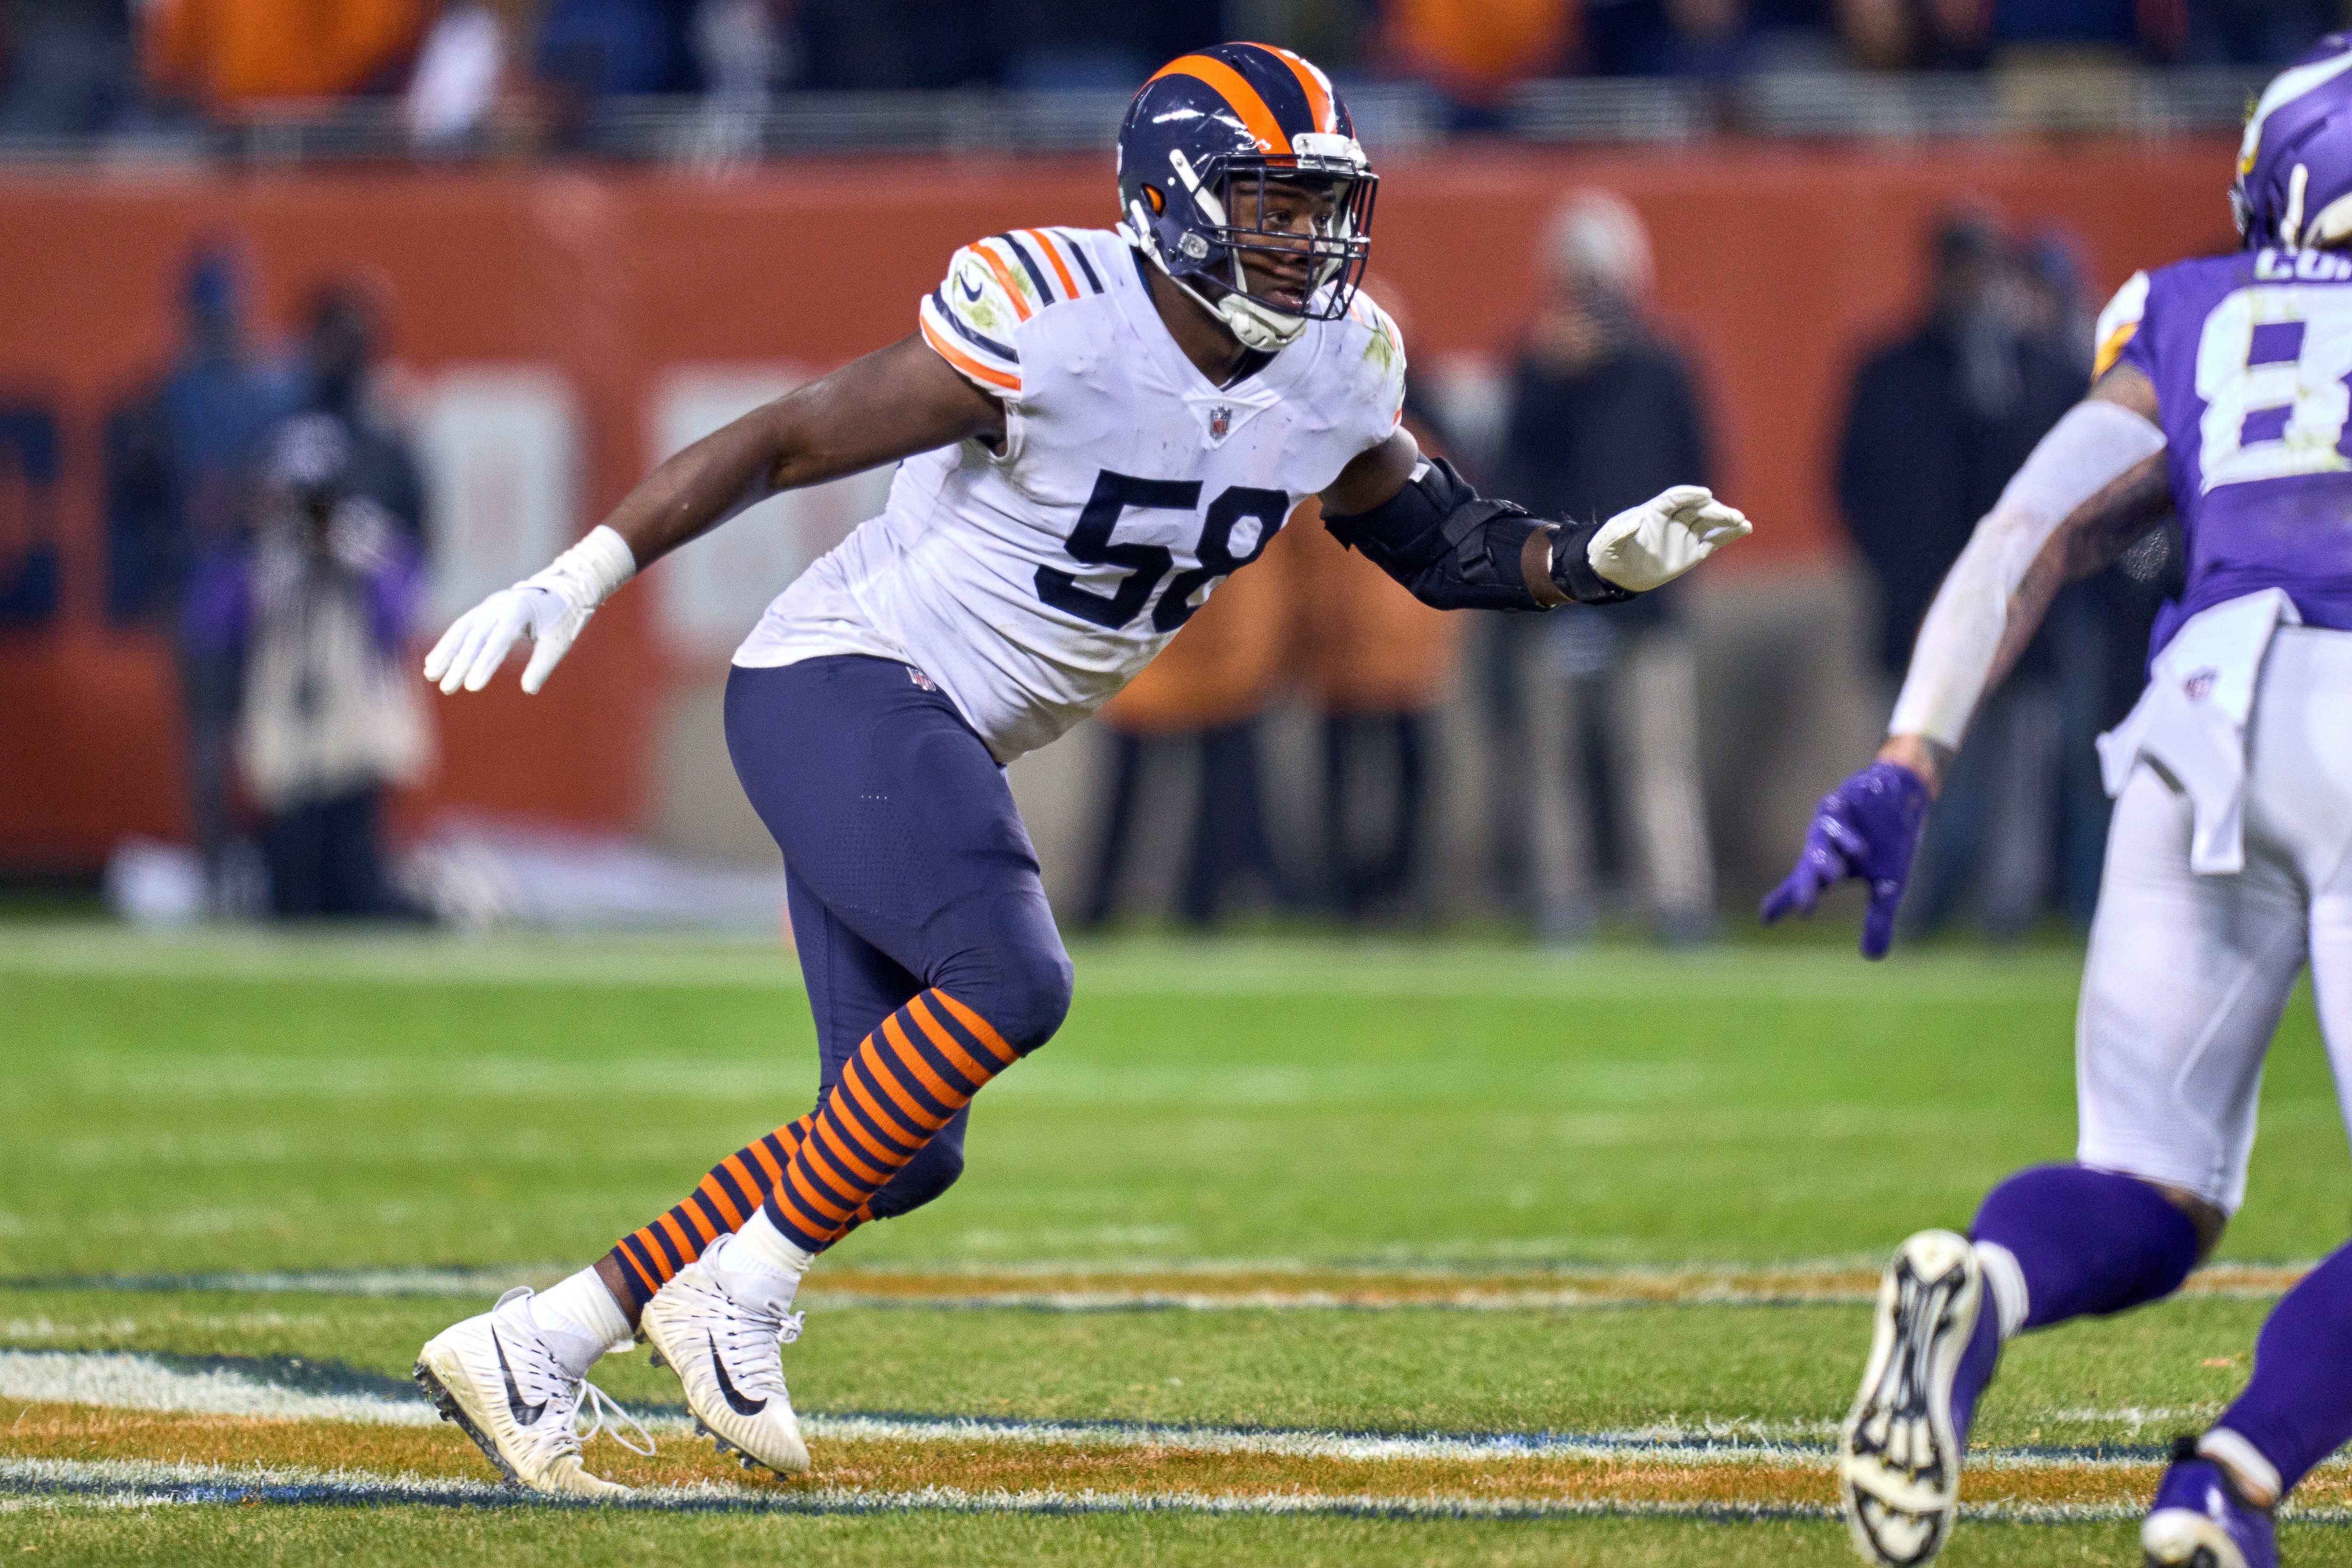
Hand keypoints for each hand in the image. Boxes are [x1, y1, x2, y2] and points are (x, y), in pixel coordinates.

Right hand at [422, 525, 633, 695]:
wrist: (559, 591)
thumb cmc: (561, 620)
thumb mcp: (557, 644)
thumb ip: (542, 666)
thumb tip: (528, 690)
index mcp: (519, 612)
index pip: (498, 641)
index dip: (484, 664)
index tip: (472, 687)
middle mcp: (499, 606)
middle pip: (475, 638)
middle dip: (459, 665)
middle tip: (447, 689)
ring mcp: (487, 606)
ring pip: (461, 631)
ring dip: (445, 653)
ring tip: (430, 675)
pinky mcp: (482, 611)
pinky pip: (461, 628)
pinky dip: (448, 644)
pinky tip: (434, 661)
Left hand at [1589, 485, 1751, 592]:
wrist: (1615, 573)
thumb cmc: (1608, 553)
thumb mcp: (1608, 544)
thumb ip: (1619, 533)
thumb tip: (1634, 521)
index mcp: (1653, 512)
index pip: (1674, 498)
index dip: (1689, 495)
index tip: (1704, 494)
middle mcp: (1672, 520)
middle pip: (1696, 509)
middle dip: (1714, 510)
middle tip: (1731, 515)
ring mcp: (1684, 534)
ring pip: (1709, 522)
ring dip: (1726, 519)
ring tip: (1742, 521)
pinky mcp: (1692, 551)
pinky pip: (1713, 540)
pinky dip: (1729, 534)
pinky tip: (1745, 529)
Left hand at [1759, 760, 1929, 958]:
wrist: (1905, 801)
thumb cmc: (1890, 844)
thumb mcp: (1887, 887)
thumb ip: (1877, 919)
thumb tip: (1871, 958)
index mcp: (1829, 867)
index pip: (1802, 887)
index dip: (1783, 902)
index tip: (1765, 920)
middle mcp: (1824, 846)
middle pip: (1807, 869)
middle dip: (1804, 888)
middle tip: (1805, 908)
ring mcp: (1831, 822)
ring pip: (1820, 841)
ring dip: (1825, 859)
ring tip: (1834, 877)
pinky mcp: (1844, 800)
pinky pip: (1838, 817)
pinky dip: (1846, 833)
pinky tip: (1858, 849)